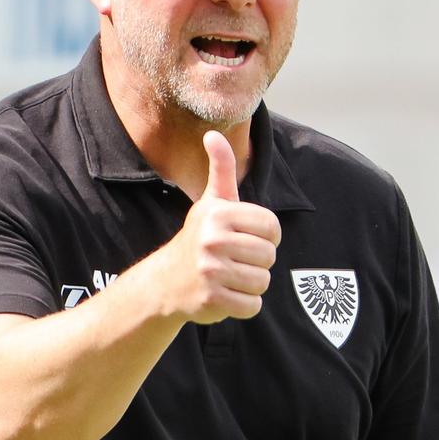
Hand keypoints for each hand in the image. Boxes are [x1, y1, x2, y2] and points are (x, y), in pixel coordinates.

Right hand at [154, 131, 281, 323]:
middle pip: (269, 256)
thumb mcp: (211, 201)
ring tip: (230, 277)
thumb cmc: (198, 237)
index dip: (265, 236)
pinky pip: (252, 306)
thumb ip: (221, 168)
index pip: (272, 228)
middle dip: (257, 261)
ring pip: (262, 281)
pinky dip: (244, 304)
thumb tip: (213, 134)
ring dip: (251, 284)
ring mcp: (211, 270)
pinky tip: (225, 294)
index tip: (245, 237)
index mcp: (219, 214)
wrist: (166, 281)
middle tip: (234, 260)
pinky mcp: (212, 299)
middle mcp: (213, 240)